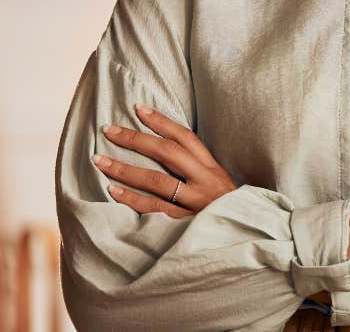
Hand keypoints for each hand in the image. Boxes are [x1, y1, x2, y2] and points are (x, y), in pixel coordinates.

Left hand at [93, 102, 237, 217]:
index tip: (138, 109)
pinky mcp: (186, 224)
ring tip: (100, 160)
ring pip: (156, 180)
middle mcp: (205, 182)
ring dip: (125, 169)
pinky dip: (132, 200)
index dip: (161, 121)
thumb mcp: (220, 186)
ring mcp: (196, 203)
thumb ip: (197, 172)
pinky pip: (154, 209)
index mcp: (212, 169)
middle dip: (135, 139)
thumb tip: (164, 153)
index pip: (185, 137)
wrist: (249, 239)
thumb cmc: (228, 213)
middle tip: (109, 130)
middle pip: (167, 153)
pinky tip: (113, 191)